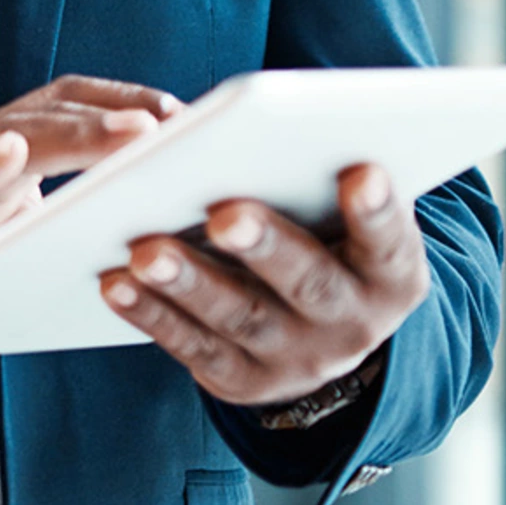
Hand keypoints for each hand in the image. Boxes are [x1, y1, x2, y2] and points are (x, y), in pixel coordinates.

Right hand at [0, 75, 181, 395]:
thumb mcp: (24, 228)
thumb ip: (75, 209)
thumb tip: (166, 219)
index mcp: (11, 146)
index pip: (73, 101)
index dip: (129, 98)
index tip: (189, 112)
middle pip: (52, 111)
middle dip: (115, 113)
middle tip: (171, 122)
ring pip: (10, 138)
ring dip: (73, 134)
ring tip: (128, 133)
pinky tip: (7, 155)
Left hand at [101, 161, 428, 409]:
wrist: (323, 332)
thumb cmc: (328, 240)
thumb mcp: (347, 218)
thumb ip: (328, 179)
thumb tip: (273, 124)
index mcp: (390, 276)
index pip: (391, 242)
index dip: (379, 211)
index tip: (361, 170)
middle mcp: (351, 325)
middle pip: (309, 284)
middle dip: (266, 247)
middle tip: (225, 214)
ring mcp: (296, 359)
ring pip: (241, 318)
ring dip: (190, 284)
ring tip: (146, 251)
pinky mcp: (241, 379)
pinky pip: (192, 346)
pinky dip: (151, 314)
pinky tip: (114, 282)